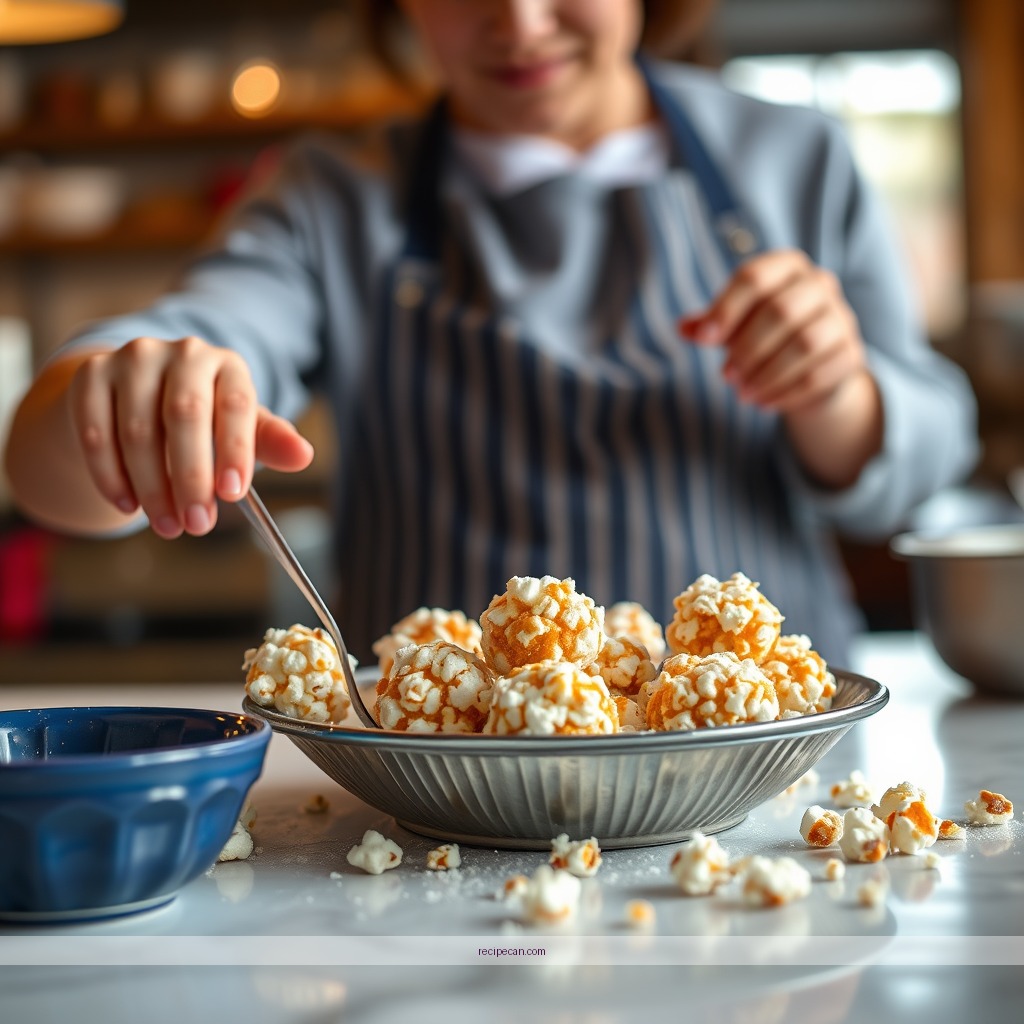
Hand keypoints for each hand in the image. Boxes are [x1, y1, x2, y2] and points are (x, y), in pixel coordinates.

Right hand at [67, 336, 312, 538]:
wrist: (140, 396)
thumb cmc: (205, 421)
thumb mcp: (241, 428)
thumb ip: (269, 442)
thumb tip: (303, 456)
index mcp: (227, 364)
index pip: (235, 405)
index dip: (235, 450)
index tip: (232, 493)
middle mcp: (181, 353)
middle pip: (184, 415)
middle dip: (191, 477)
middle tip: (197, 524)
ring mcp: (132, 359)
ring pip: (137, 430)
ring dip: (152, 487)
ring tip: (168, 526)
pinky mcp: (90, 375)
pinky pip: (95, 432)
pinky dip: (110, 476)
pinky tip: (128, 506)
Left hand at [679, 249, 868, 412]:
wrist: (813, 368)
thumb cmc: (764, 336)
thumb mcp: (733, 326)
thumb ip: (709, 325)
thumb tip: (684, 329)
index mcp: (787, 267)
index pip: (754, 277)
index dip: (725, 308)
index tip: (702, 339)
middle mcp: (820, 284)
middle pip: (781, 310)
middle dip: (747, 347)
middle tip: (725, 375)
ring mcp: (841, 318)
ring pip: (804, 344)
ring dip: (767, 373)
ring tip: (742, 393)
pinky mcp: (851, 354)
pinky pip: (819, 375)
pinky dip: (786, 392)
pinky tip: (764, 403)